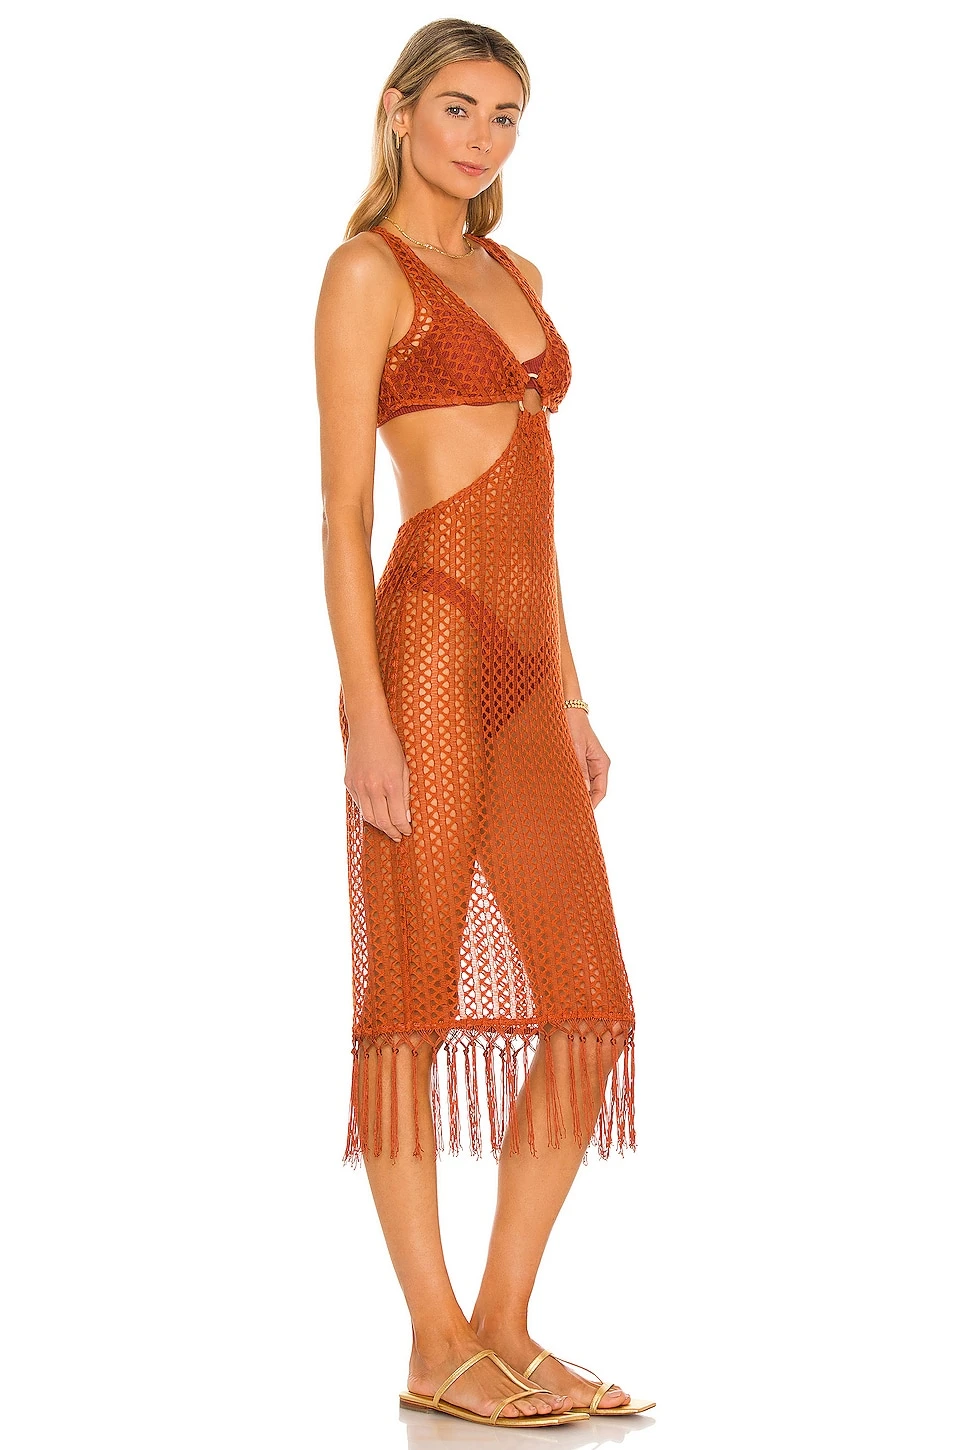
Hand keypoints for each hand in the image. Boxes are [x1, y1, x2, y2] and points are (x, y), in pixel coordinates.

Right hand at [344, 718, 411, 841]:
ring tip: (387, 828)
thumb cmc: (390, 745)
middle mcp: (373, 787)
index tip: (407, 832)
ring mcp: (358, 786)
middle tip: (398, 836)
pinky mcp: (349, 782)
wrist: (368, 726)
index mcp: (391, 784)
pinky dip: (367, 810)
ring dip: (379, 825)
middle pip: (381, 822)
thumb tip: (405, 817)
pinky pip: (358, 804)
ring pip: (367, 816)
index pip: (397, 818)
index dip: (403, 829)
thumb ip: (405, 794)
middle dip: (391, 832)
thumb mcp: (405, 768)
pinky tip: (376, 811)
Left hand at [564, 708, 609, 807]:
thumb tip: (583, 789)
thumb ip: (579, 769)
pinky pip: (577, 776)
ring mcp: (588, 763)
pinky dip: (571, 783)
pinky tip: (561, 788)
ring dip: (576, 792)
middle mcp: (597, 765)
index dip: (593, 804)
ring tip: (564, 803)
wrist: (566, 707)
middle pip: (593, 790)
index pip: (601, 791)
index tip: (583, 813)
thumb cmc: (573, 723)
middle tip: (570, 811)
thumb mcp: (575, 748)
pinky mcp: (578, 760)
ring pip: (585, 784)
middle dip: (583, 800)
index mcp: (601, 763)